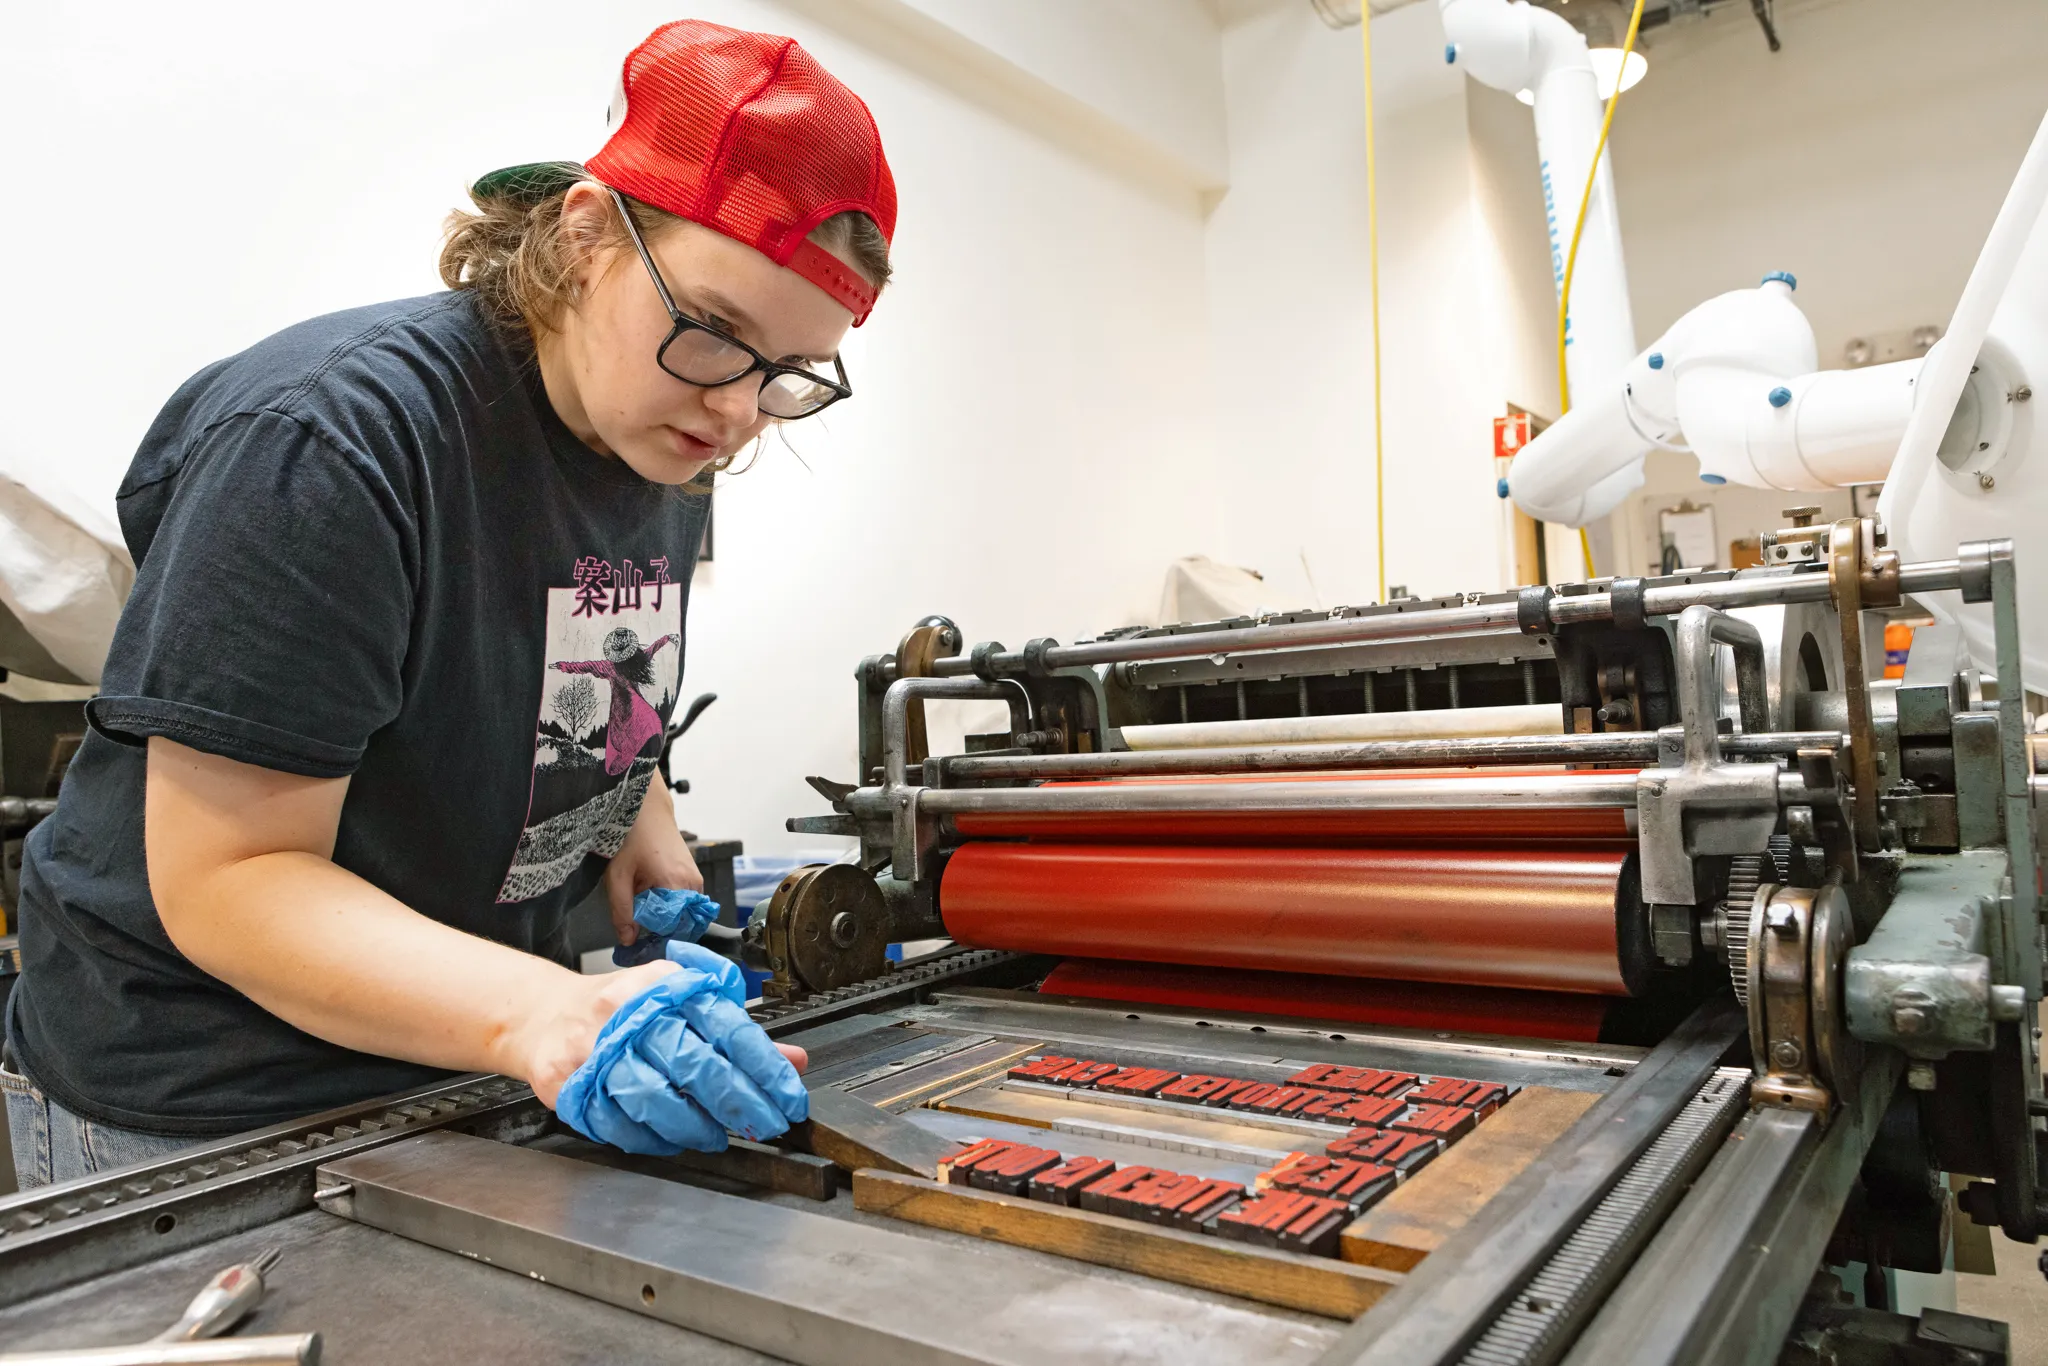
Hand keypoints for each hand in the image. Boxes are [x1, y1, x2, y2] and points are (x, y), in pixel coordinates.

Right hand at [519, 958, 806, 1112]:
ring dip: (696, 1127)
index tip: (789, 1097)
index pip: (727, 1026)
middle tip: (765, 1124)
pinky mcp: (568, 1082)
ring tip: (716, 1134)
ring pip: (656, 1100)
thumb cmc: (622, 1008)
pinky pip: (619, 1124)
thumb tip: (793, 1062)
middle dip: (739, 1103)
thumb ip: (736, 1033)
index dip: (765, 1067)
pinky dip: (652, 1139)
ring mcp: (593, 1049)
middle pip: (695, 1065)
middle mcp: (628, 1013)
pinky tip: (671, 1138)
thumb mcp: (680, 1001)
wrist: (546, 1015)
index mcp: (664, 986)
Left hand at [606, 782, 701, 945]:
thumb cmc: (631, 837)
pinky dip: (669, 906)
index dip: (653, 939)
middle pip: (680, 924)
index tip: (637, 945)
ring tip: (643, 912)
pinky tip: (652, 900)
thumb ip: (623, 911)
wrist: (647, 810)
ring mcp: (697, 880)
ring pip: (683, 914)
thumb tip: (628, 941)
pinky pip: (685, 903)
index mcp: (677, 885)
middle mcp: (693, 885)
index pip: (672, 929)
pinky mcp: (695, 877)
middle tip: (637, 931)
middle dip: (659, 930)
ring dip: (664, 917)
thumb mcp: (618, 877)